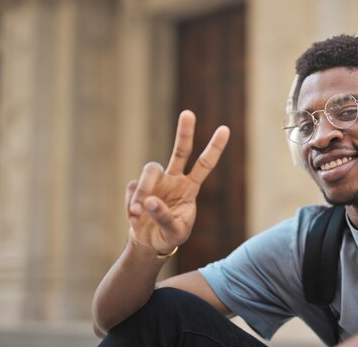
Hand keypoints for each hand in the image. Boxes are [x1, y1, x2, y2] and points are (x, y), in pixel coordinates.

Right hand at [126, 110, 229, 254]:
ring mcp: (155, 182)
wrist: (149, 243)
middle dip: (184, 132)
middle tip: (189, 113)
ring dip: (143, 190)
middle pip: (180, 151)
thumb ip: (164, 218)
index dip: (214, 148)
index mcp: (190, 188)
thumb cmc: (169, 236)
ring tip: (137, 212)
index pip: (204, 165)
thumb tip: (149, 201)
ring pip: (150, 170)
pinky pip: (133, 188)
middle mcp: (174, 179)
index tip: (225, 129)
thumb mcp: (174, 232)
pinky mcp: (137, 187)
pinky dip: (132, 204)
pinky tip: (134, 217)